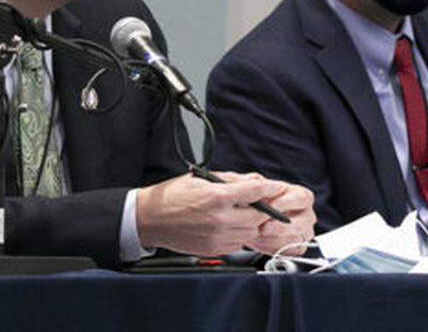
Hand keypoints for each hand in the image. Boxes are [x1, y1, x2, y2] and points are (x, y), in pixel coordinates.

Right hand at [135, 171, 286, 256]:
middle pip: (260, 215)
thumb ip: (231, 180)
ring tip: (243, 213)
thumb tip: (254, 180)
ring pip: (252, 231)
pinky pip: (240, 243)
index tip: (276, 186)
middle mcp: (220, 219)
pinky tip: (231, 225)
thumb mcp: (201, 178)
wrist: (151, 219)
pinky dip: (241, 234)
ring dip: (254, 222)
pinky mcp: (215, 249)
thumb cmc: (173, 196)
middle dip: (264, 208)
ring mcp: (218, 237)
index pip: (255, 191)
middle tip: (261, 202)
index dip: (270, 188)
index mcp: (216, 197)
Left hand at [225, 174, 315, 255]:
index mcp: (300, 195)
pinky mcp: (298, 246)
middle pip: (301, 223)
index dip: (286, 203)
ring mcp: (304, 232)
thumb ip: (251, 181)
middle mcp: (306, 214)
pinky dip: (274, 248)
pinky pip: (290, 251)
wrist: (249, 218)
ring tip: (256, 235)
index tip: (269, 208)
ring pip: (295, 239)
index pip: (301, 198)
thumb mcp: (251, 185)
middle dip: (280, 227)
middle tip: (262, 228)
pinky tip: (260, 242)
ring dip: (273, 239)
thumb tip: (252, 181)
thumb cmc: (256, 198)